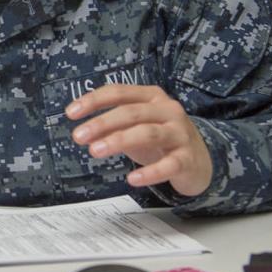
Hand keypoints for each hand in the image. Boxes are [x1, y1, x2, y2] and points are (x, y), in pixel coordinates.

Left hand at [65, 84, 212, 197]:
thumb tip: (84, 133)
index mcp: (152, 97)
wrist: (201, 161)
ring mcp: (180, 134)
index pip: (119, 92)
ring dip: (119, 141)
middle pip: (132, 112)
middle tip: (78, 136)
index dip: (93, 101)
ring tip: (95, 151)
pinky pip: (169, 165)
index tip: (70, 113)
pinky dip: (150, 172)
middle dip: (102, 123)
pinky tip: (132, 179)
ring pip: (148, 133)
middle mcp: (168, 111)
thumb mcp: (134, 128)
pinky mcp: (188, 159)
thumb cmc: (161, 140)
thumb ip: (111, 127)